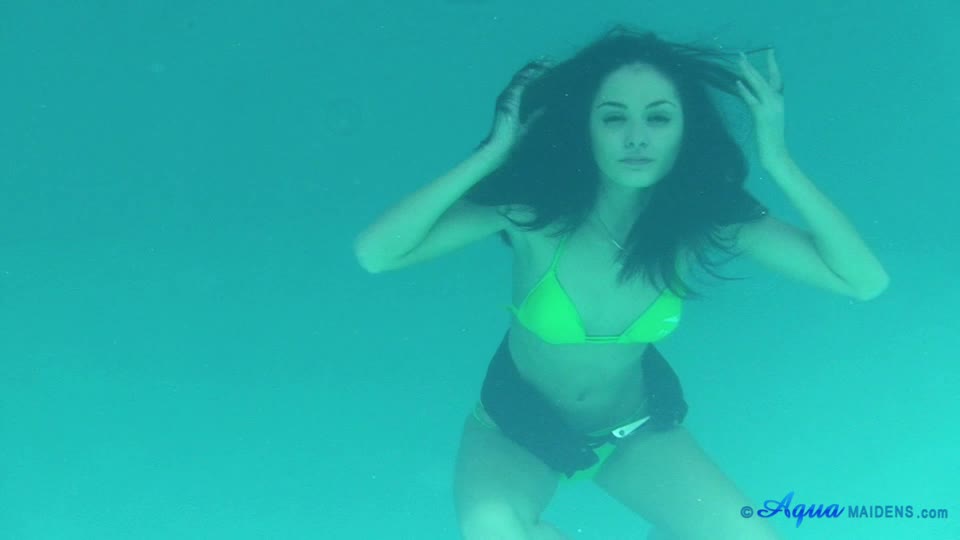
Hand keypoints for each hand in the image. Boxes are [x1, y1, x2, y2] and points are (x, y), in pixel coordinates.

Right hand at [479, 59, 551, 154]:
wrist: (501, 147)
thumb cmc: (512, 140)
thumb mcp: (528, 124)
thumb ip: (535, 115)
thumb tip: (545, 108)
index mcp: (511, 101)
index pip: (523, 83)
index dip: (534, 74)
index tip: (547, 67)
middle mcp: (507, 96)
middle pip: (522, 76)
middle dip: (535, 67)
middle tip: (549, 59)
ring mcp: (507, 96)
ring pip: (521, 77)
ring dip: (534, 68)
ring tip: (546, 61)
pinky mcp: (508, 99)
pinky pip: (520, 84)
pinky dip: (530, 76)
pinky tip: (539, 70)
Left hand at [735, 49, 788, 166]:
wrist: (775, 153)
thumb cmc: (769, 139)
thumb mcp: (766, 119)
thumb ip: (761, 106)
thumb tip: (751, 96)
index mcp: (778, 101)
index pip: (776, 78)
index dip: (772, 64)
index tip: (770, 50)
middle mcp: (776, 101)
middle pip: (765, 78)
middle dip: (753, 66)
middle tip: (742, 54)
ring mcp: (770, 108)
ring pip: (758, 85)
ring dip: (747, 73)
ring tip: (739, 61)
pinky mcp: (762, 116)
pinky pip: (752, 100)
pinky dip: (745, 91)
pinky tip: (738, 83)